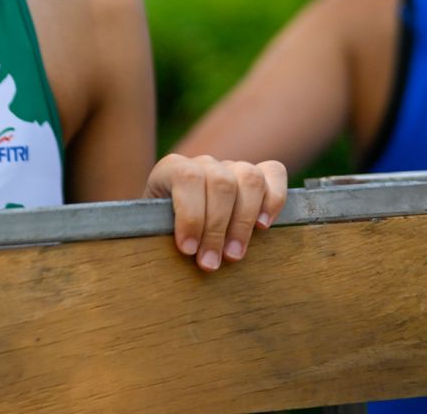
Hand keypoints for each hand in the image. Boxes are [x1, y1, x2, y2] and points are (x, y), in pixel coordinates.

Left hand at [145, 153, 287, 271]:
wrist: (169, 220)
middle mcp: (203, 163)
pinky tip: (263, 227)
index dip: (190, 215)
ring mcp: (231, 166)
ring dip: (244, 221)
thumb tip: (180, 252)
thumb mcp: (152, 227)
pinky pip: (273, 172)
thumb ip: (159, 232)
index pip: (187, 178)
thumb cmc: (161, 228)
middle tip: (210, 262)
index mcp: (171, 168)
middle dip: (216, 228)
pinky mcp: (257, 175)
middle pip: (221, 182)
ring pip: (249, 178)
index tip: (187, 249)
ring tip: (234, 254)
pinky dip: (274, 199)